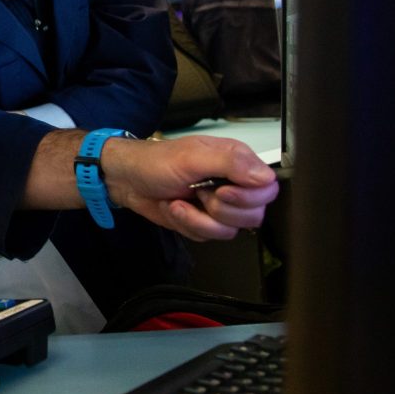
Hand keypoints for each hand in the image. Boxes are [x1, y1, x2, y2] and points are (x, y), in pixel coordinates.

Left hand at [100, 135, 277, 241]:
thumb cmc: (156, 161)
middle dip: (219, 210)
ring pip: (229, 231)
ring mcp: (218, 207)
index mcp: (237, 162)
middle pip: (252, 215)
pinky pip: (208, 237)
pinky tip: (174, 208)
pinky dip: (186, 225)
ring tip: (180, 201)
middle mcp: (233, 185)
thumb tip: (265, 178)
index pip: (267, 190)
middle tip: (198, 193)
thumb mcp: (193, 156)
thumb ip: (231, 164)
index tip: (222, 190)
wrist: (127, 180)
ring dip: (198, 219)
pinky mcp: (203, 223)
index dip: (247, 197)